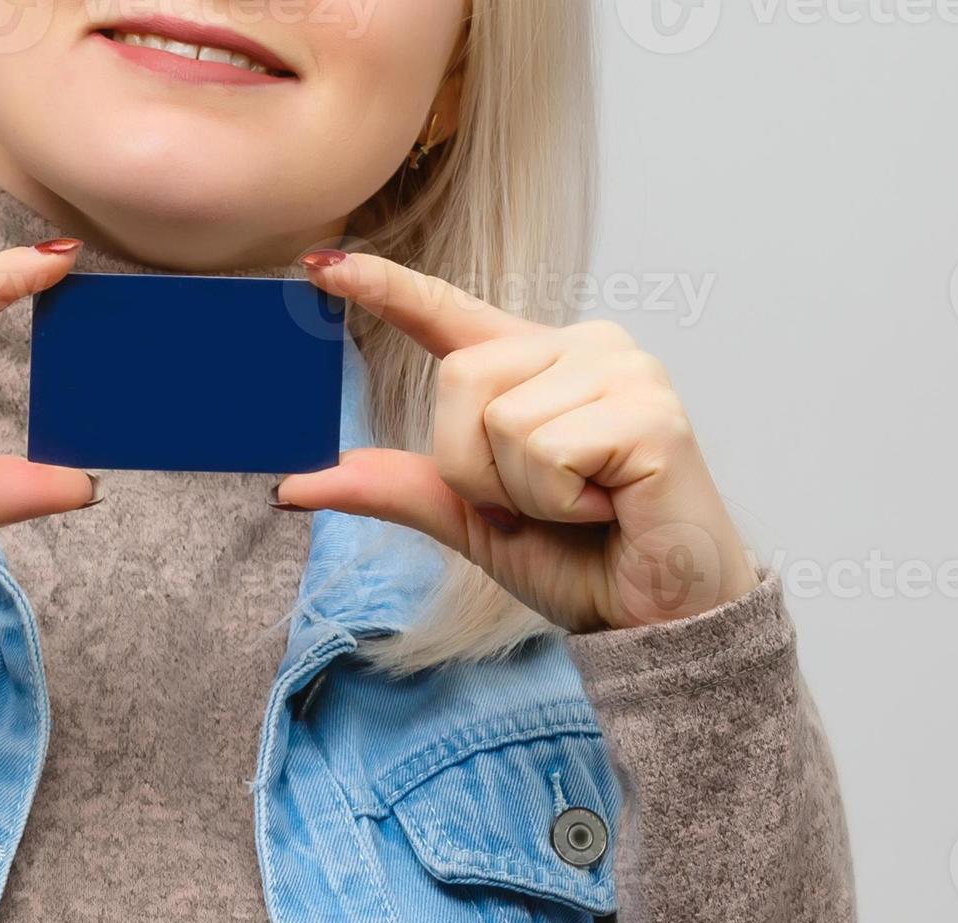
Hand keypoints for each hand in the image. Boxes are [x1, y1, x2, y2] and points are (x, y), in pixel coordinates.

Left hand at [277, 252, 757, 633]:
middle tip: (535, 508)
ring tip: (584, 509)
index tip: (319, 265)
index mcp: (540, 365)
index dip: (385, 287)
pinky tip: (611, 509)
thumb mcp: (472, 521)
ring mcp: (625, 372)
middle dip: (473, 468)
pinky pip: (545, 450)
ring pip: (500, 420)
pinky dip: (559, 503)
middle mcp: (585, 348)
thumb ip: (400, 487)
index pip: (451, 314)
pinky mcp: (650, 412)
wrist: (660, 622)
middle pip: (460, 379)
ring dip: (520, 494)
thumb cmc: (586, 563)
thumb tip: (297, 486)